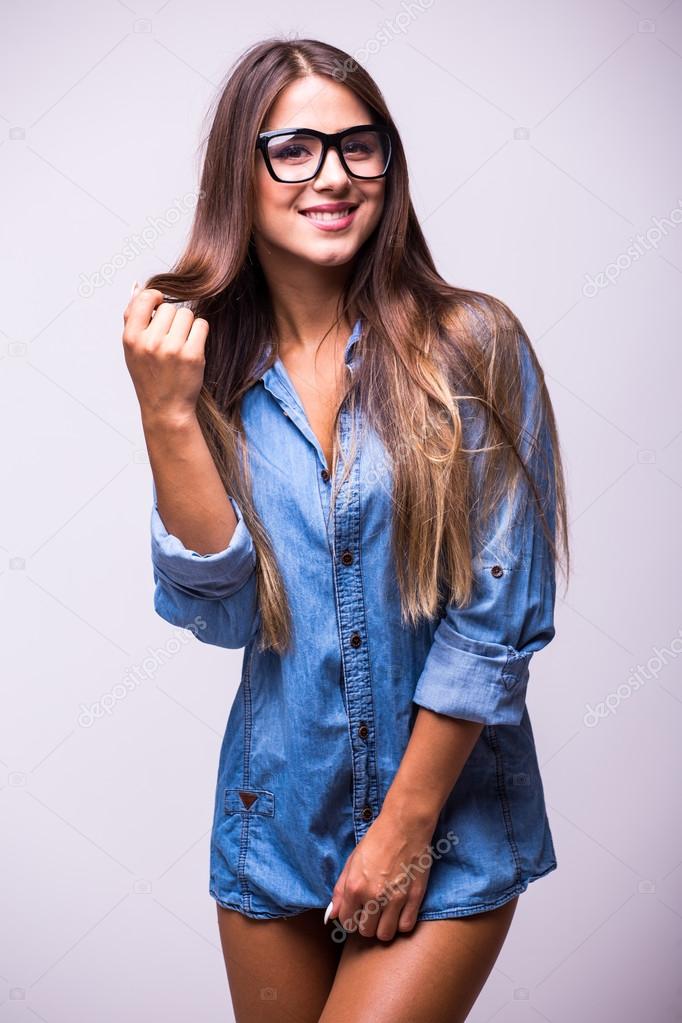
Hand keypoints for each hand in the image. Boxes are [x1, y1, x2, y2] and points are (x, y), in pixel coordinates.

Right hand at [122, 283, 208, 426]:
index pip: (144, 299)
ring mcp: (172, 349)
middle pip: (169, 307)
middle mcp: (150, 342)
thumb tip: (137, 287)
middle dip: (173, 318)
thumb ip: (132, 318)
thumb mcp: (132, 349)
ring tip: (181, 343)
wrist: (166, 408)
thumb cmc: (149, 376)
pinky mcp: (193, 355)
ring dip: (188, 325)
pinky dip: (200, 333)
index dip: (155, 297)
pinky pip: (202, 325)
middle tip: (170, 338)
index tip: (159, 303)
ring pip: (187, 314)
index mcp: (131, 338)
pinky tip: (192, 347)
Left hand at [329, 808, 437, 941]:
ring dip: (384, 927)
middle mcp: (374, 896)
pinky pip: (405, 926)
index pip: (347, 921)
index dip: (351, 918)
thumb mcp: (352, 861)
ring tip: (385, 913)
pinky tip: (400, 911)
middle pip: (366, 931)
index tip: (357, 911)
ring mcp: (396, 898)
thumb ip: (340, 890)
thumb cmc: (377, 840)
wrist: (405, 825)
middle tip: (371, 911)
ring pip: (385, 934)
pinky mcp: (414, 897)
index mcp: (355, 887)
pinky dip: (401, 923)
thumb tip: (332, 915)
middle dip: (366, 924)